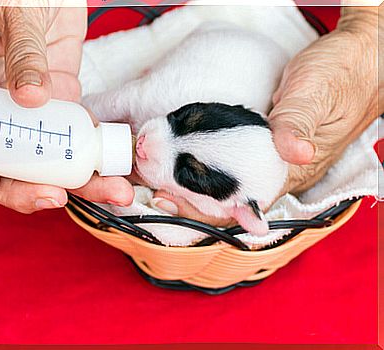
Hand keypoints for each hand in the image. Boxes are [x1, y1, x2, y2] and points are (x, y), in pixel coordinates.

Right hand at [0, 2, 133, 212]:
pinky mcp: (58, 104)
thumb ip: (21, 51)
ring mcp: (24, 109)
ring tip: (108, 190)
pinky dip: (92, 157)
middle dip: (22, 190)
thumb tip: (30, 99)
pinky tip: (115, 166)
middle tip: (54, 196)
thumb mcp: (12, 10)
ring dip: (71, 182)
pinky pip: (70, 140)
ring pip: (38, 161)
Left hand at [153, 7, 378, 225]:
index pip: (244, 203)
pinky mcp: (265, 144)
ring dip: (194, 183)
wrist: (356, 60)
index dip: (205, 207)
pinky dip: (206, 164)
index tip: (170, 200)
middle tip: (154, 187)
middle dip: (191, 197)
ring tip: (159, 177)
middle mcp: (281, 171)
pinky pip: (233, 163)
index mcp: (295, 169)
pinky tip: (184, 159)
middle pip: (230, 198)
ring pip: (229, 183)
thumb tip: (292, 151)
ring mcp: (272, 159)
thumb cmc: (340, 76)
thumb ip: (299, 123)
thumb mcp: (316, 94)